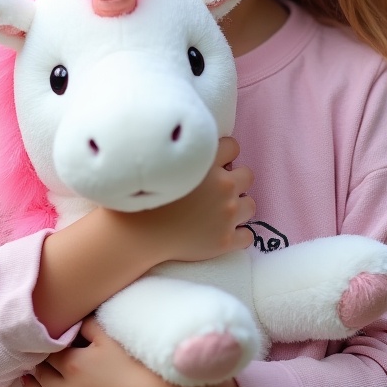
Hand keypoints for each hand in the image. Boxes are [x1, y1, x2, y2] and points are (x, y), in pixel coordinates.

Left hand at [21, 318, 255, 386]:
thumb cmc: (138, 367)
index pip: (49, 353)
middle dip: (36, 366)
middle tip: (31, 359)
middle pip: (44, 376)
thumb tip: (76, 319)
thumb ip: (90, 326)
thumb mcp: (112, 338)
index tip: (40, 341)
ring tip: (25, 380)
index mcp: (74, 364)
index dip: (43, 346)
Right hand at [117, 136, 254, 264]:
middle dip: (235, 180)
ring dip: (238, 207)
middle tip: (216, 190)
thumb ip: (183, 149)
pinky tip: (223, 233)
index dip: (224, 155)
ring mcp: (227, 214)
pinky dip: (238, 235)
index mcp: (208, 162)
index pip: (233, 146)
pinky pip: (247, 236)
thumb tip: (195, 146)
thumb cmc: (141, 195)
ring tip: (219, 212)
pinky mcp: (225, 240)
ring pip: (250, 205)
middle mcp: (223, 185)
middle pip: (247, 175)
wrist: (136, 234)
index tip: (214, 164)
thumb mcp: (162, 160)